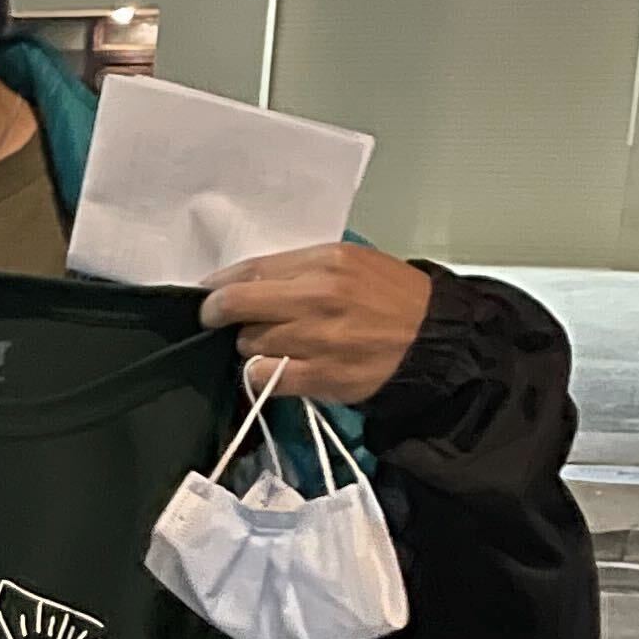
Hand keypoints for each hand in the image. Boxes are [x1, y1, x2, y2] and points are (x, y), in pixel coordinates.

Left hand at [199, 246, 433, 405]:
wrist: (433, 338)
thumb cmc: (388, 297)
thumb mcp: (350, 263)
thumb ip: (298, 269)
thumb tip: (240, 282)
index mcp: (325, 261)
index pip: (249, 270)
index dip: (217, 286)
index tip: (206, 295)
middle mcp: (318, 296)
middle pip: (238, 306)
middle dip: (221, 316)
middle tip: (221, 324)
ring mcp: (318, 338)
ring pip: (248, 344)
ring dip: (250, 347)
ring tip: (273, 345)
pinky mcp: (321, 375)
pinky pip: (264, 377)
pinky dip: (261, 375)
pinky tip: (276, 369)